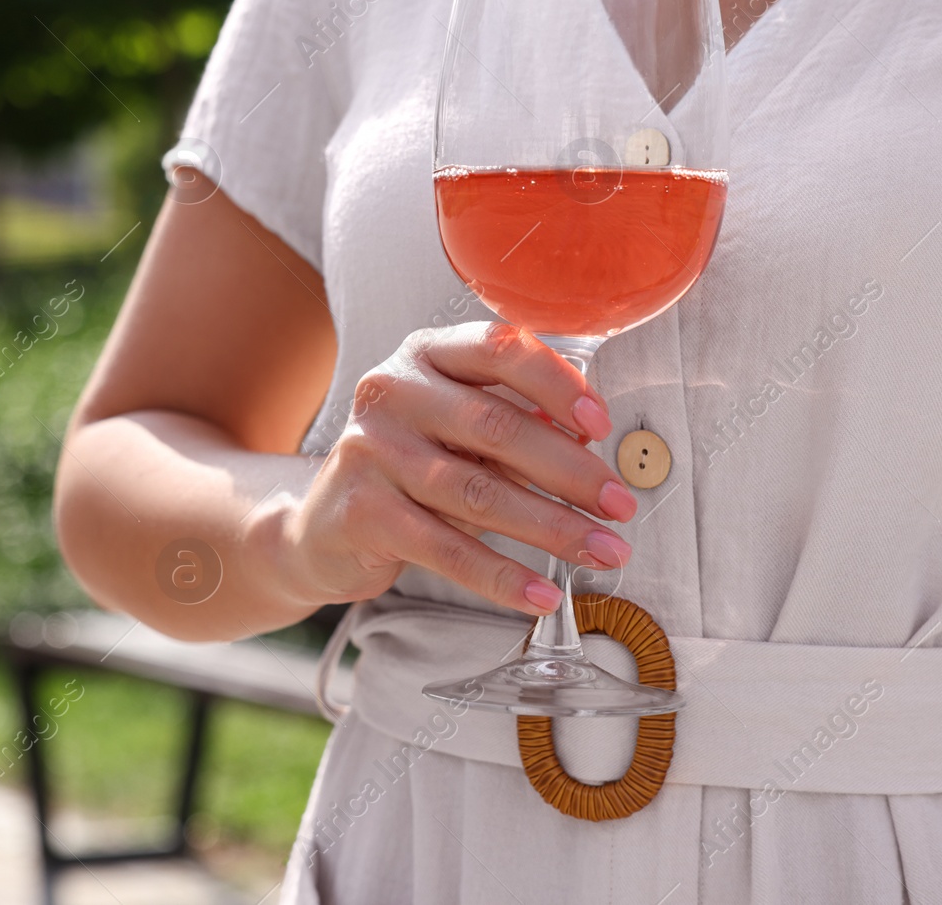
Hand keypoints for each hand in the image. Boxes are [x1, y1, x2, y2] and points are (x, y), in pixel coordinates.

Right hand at [275, 321, 637, 615]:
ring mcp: (371, 452)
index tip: (601, 424)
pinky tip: (542, 593)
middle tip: (620, 505)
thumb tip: (591, 445)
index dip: (556, 383)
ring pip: (480, 493)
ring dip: (553, 528)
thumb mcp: (455, 429)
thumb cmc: (408, 470)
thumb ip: (511, 423)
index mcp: (424, 355)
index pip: (498, 349)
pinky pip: (448, 550)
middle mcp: (392, 392)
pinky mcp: (363, 513)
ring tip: (602, 551)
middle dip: (571, 471)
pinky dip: (503, 576)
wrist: (320, 527)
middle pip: (497, 426)